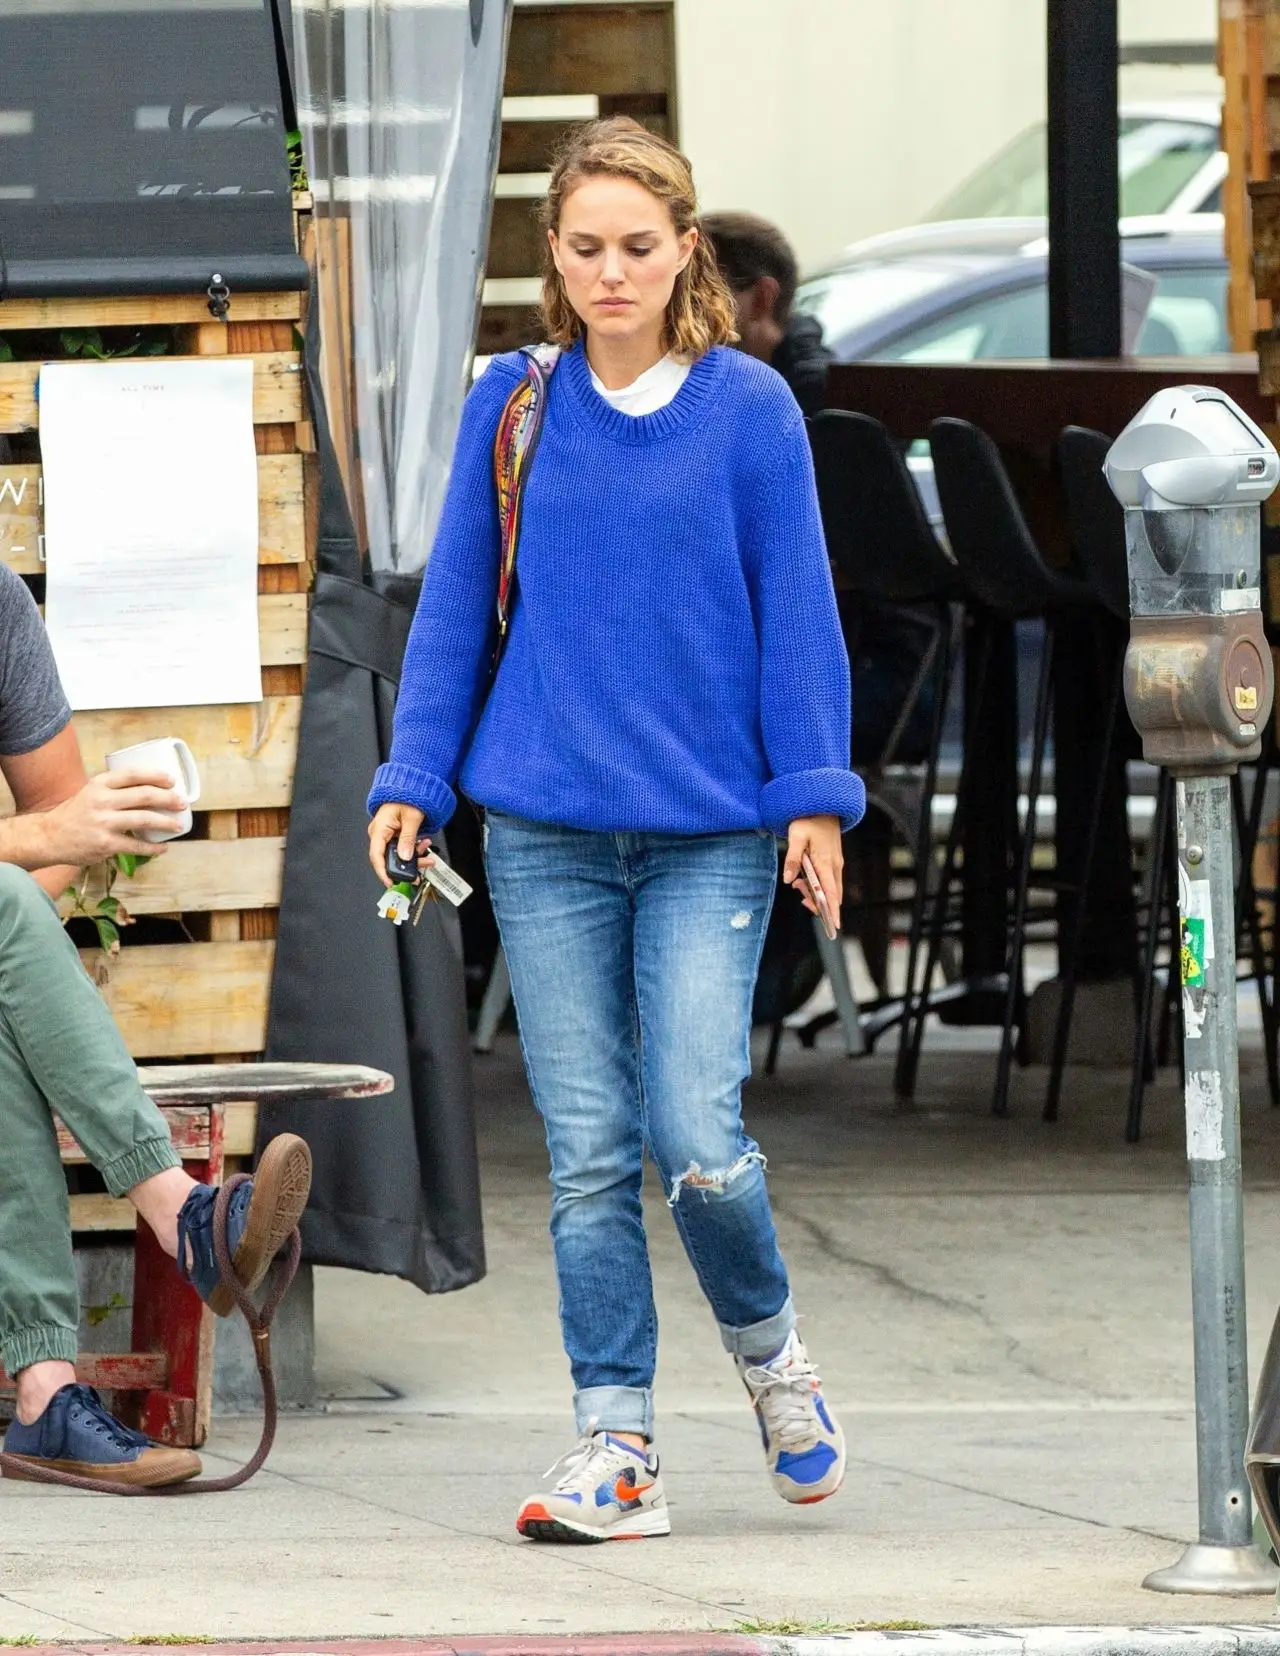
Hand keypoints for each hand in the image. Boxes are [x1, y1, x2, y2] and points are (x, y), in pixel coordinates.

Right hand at [38, 770, 186, 865]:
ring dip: (166, 822)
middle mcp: (102, 800)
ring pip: (145, 819)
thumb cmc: (75, 813)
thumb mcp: (91, 792)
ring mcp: (104, 822)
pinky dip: (153, 848)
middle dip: (169, 798)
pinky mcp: (105, 843)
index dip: (156, 775)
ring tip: (178, 826)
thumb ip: (115, 789)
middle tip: (182, 803)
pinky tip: (162, 848)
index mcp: (99, 783)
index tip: (172, 780)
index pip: (133, 774)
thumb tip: (151, 789)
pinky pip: (136, 845)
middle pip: (145, 795)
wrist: (50, 836)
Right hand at [368, 802, 430, 888]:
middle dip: (407, 865)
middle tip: (422, 867)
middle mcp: (380, 833)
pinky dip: (414, 849)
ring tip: (428, 855)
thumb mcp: (411, 818)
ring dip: (414, 857)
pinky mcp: (394, 835)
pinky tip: (424, 845)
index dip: (383, 872)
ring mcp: (387, 835)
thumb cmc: (407, 796)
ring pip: (398, 854)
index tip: (391, 882)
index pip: (377, 856)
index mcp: (379, 829)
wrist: (410, 785)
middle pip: (389, 858)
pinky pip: (402, 847)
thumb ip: (408, 839)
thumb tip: (405, 857)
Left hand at [783, 814, 843, 925]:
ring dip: (816, 893)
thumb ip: (792, 859)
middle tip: (801, 899)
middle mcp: (834, 866)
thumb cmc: (808, 819)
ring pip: (830, 888)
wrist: (823, 806)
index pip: (830, 892)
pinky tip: (803, 880)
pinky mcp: (833, 861)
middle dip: (819, 903)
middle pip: (831, 894)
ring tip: (799, 886)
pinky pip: (829, 880)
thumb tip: (788, 880)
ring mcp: (836, 863)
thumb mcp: (795, 836)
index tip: (833, 925)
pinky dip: (818, 885)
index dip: (832, 910)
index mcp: (826, 862)